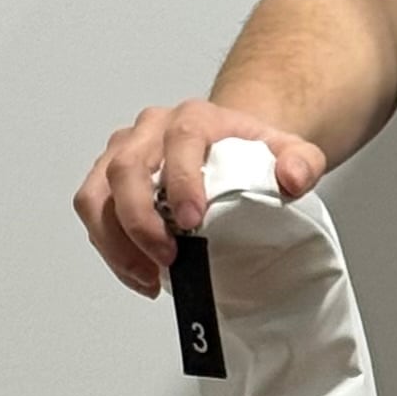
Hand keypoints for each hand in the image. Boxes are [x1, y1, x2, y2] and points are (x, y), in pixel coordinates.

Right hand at [74, 100, 327, 297]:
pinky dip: (110, 249)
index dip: (181, 181)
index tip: (193, 222)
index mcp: (194, 118)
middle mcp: (150, 130)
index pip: (180, 141)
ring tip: (147, 276)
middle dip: (140, 220)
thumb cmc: (248, 152)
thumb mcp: (288, 151)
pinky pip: (93, 213)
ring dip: (115, 241)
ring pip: (96, 195)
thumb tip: (293, 178)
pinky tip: (140, 274)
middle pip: (125, 169)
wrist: (226, 147)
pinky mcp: (106, 180)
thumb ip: (302, 161)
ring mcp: (123, 153)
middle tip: (167, 258)